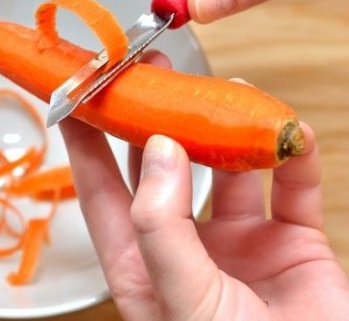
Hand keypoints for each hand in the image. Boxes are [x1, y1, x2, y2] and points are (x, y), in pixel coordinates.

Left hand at [58, 52, 348, 319]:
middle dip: (156, 116)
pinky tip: (286, 130)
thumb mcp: (181, 296)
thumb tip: (160, 147)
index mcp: (142, 263)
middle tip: (151, 71)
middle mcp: (185, 246)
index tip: (75, 96)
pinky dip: (292, 156)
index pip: (101, 190)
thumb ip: (161, 222)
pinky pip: (292, 188)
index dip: (85, 142)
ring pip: (227, 169)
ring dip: (226, 129)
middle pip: (161, 167)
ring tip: (223, 88)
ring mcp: (238, 242)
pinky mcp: (291, 244)